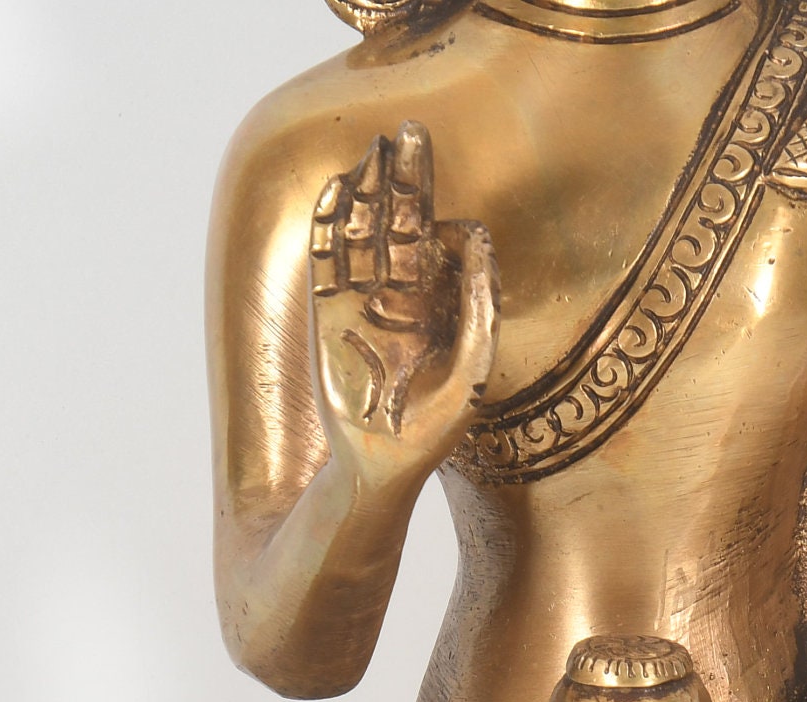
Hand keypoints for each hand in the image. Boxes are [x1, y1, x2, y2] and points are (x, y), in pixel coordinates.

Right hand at [310, 122, 496, 491]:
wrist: (381, 466)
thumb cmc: (433, 427)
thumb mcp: (474, 361)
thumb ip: (480, 299)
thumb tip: (477, 233)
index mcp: (435, 306)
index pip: (436, 241)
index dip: (444, 216)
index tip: (452, 213)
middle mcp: (396, 297)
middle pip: (398, 223)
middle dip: (403, 178)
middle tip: (410, 131)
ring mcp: (358, 303)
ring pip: (361, 233)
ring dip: (366, 191)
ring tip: (374, 148)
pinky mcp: (326, 316)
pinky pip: (326, 261)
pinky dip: (329, 225)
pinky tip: (337, 190)